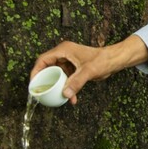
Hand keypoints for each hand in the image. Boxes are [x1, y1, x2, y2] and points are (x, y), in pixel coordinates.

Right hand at [30, 37, 147, 104]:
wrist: (114, 60)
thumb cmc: (103, 60)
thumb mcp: (88, 71)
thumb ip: (76, 82)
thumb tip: (65, 94)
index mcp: (63, 50)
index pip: (43, 60)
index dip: (36, 71)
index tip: (33, 83)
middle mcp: (64, 54)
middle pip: (48, 68)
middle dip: (46, 81)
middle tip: (42, 92)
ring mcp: (69, 61)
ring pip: (57, 75)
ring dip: (58, 87)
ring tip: (57, 97)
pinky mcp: (74, 68)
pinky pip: (66, 79)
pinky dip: (67, 88)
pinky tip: (71, 98)